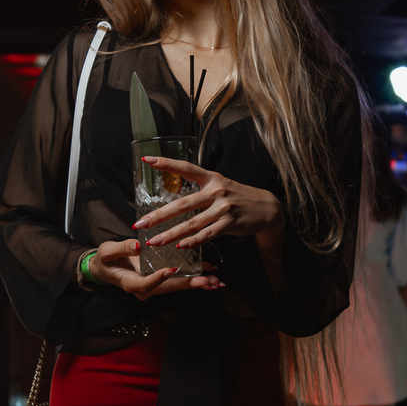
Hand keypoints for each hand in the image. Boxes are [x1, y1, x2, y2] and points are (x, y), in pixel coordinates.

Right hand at [90, 236, 222, 298]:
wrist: (104, 268)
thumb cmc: (104, 260)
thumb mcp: (106, 252)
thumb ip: (121, 249)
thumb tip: (137, 246)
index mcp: (130, 284)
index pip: (146, 284)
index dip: (158, 278)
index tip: (171, 270)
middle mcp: (145, 289)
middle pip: (168, 288)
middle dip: (188, 284)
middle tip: (207, 281)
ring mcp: (153, 286)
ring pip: (176, 286)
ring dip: (196, 283)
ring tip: (215, 281)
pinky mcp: (160, 280)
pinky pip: (177, 280)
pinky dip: (194, 277)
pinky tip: (210, 274)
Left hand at [138, 158, 283, 249]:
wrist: (266, 207)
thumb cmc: (237, 197)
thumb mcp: (220, 186)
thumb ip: (200, 190)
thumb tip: (175, 199)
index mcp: (211, 178)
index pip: (185, 168)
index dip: (166, 163)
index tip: (146, 160)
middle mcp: (215, 190)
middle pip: (182, 204)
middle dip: (158, 215)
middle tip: (139, 223)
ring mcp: (223, 208)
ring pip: (192, 223)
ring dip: (170, 234)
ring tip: (154, 241)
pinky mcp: (229, 223)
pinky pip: (207, 234)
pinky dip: (193, 240)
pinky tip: (180, 245)